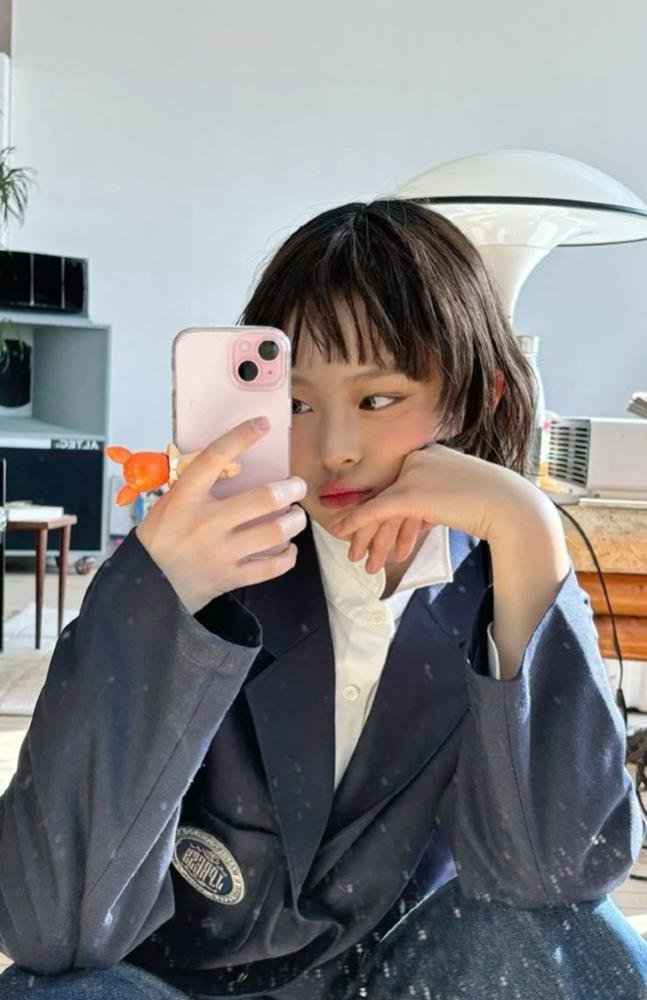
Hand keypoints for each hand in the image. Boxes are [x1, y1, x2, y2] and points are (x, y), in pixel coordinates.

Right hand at [136, 418, 306, 612]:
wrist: (151, 581)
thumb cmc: (164, 534)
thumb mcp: (170, 501)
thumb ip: (197, 483)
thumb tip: (233, 458)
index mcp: (186, 498)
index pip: (214, 458)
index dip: (241, 436)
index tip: (263, 423)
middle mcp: (205, 523)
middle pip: (263, 498)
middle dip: (291, 488)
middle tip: (297, 485)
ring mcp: (220, 552)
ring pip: (275, 532)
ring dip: (295, 521)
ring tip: (296, 515)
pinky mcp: (231, 576)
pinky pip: (272, 566)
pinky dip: (288, 555)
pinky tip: (288, 547)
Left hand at [330, 443, 537, 573]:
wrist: (508, 506)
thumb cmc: (488, 505)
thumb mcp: (452, 498)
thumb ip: (429, 504)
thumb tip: (413, 522)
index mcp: (426, 455)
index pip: (396, 486)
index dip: (378, 512)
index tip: (370, 532)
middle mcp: (416, 458)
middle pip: (385, 496)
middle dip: (370, 528)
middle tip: (356, 550)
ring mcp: (412, 474)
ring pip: (379, 507)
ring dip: (369, 537)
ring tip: (362, 561)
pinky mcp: (411, 492)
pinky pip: (376, 509)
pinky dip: (357, 522)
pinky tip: (342, 535)